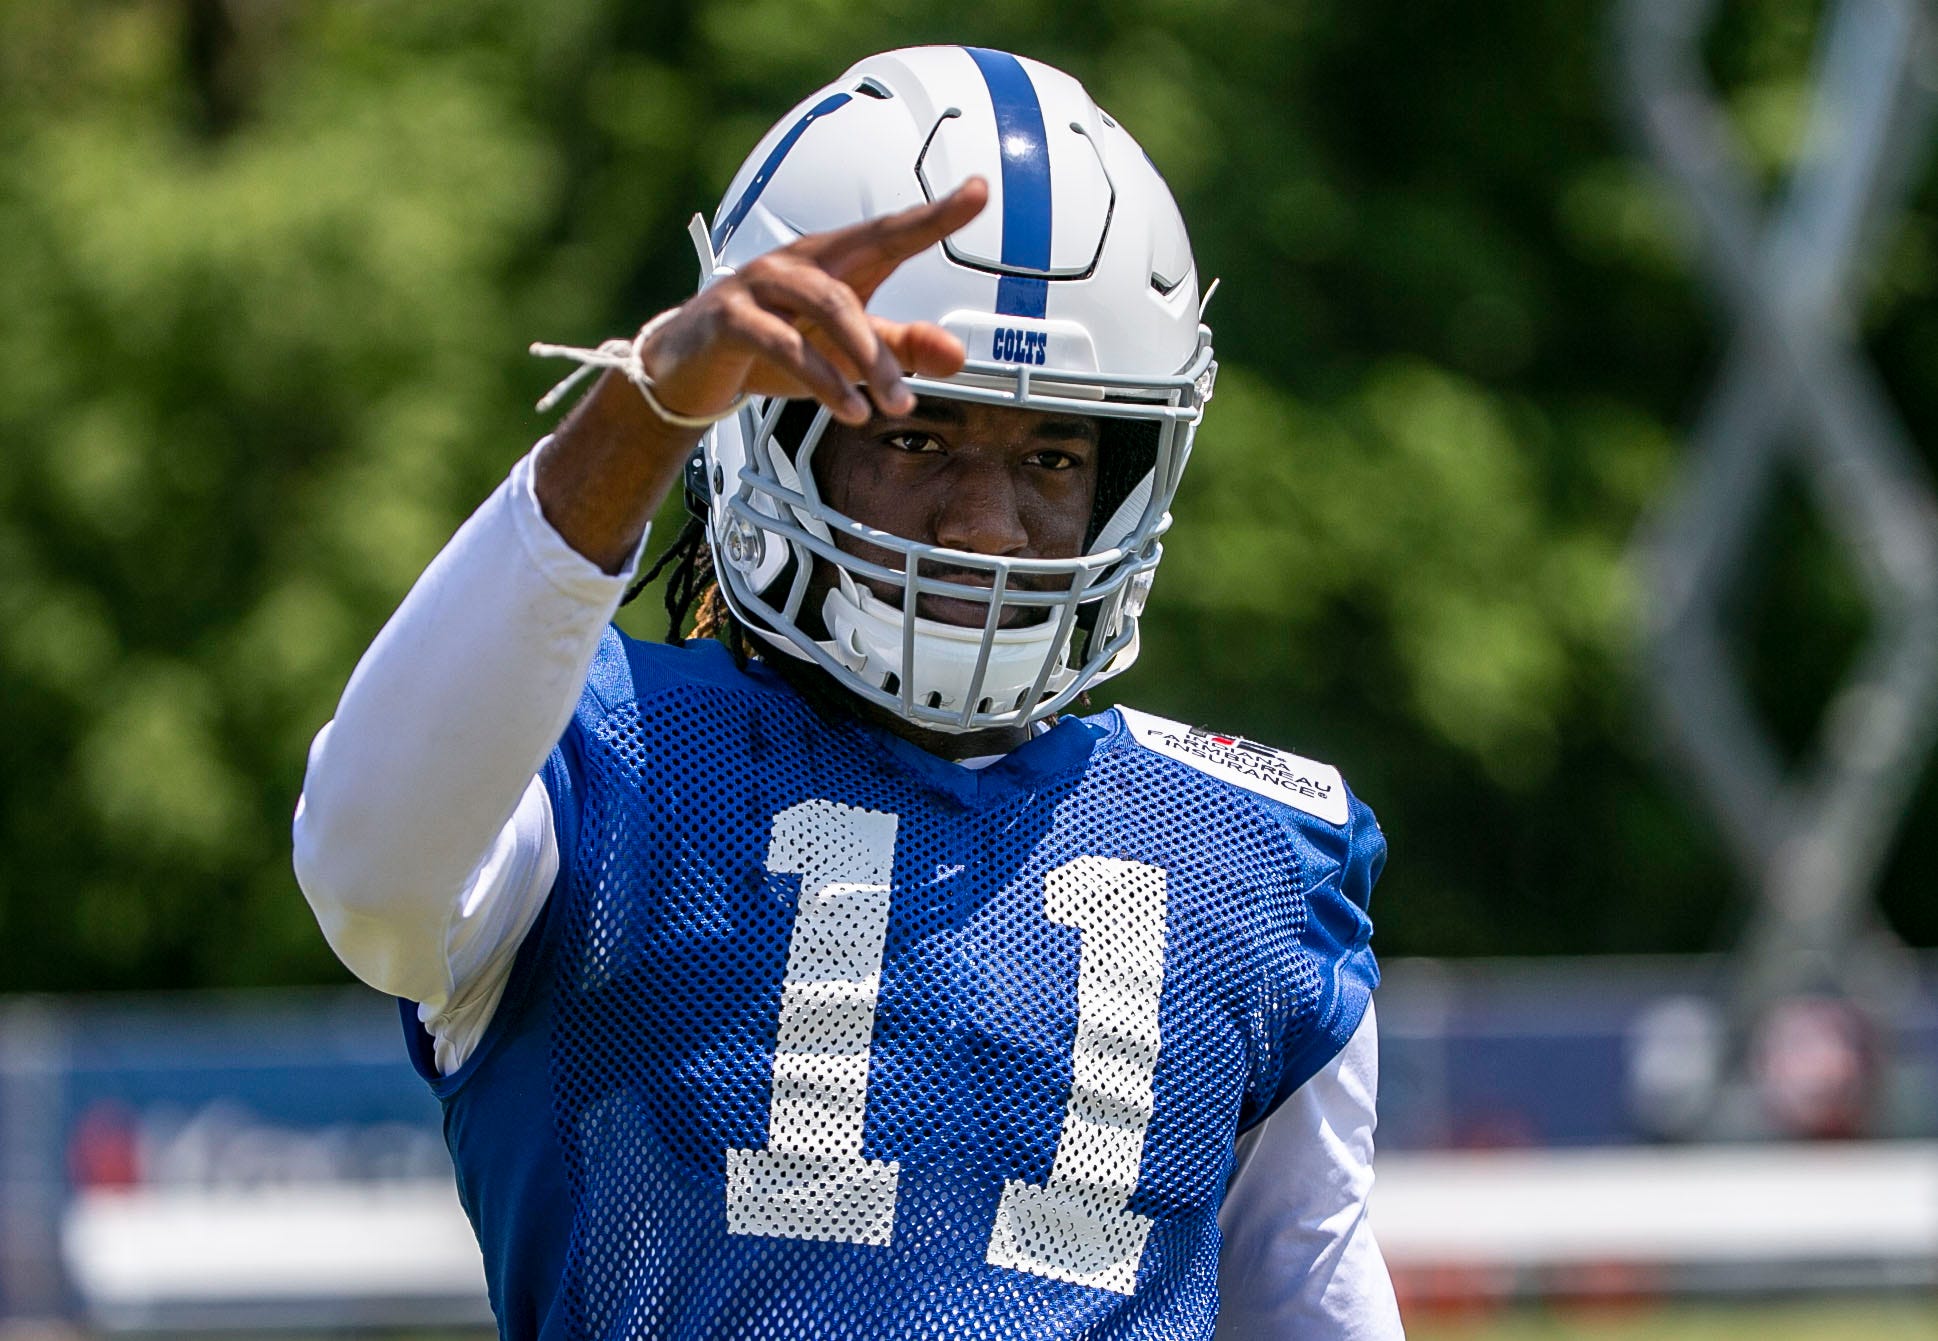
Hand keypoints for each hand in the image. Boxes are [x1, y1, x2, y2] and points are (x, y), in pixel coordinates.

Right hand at [636, 178, 989, 425]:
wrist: (687, 371)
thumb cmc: (774, 349)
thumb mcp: (846, 353)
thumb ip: (900, 349)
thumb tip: (957, 355)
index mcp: (832, 260)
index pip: (892, 230)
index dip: (936, 213)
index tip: (978, 191)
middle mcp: (798, 260)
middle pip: (864, 259)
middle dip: (898, 325)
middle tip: (932, 377)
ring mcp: (759, 284)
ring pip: (827, 305)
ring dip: (865, 359)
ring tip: (891, 406)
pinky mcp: (729, 320)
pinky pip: (782, 342)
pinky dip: (820, 379)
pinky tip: (848, 410)